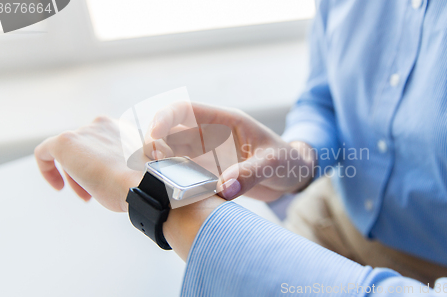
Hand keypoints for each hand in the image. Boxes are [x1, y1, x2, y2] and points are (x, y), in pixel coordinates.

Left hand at [34, 116, 141, 211]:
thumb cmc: (141, 181)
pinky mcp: (65, 141)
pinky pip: (44, 152)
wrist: (141, 182)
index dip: (100, 166)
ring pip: (69, 154)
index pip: (102, 144)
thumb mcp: (136, 168)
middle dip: (87, 172)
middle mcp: (102, 125)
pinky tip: (57, 186)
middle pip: (84, 149)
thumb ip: (124, 164)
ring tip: (86, 195)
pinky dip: (47, 169)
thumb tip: (117, 174)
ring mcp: (83, 132)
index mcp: (121, 128)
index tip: (105, 182)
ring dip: (75, 176)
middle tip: (94, 194)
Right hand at [145, 102, 315, 201]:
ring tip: (157, 182)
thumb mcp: (273, 163)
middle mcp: (209, 136)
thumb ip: (250, 174)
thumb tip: (223, 189)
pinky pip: (184, 176)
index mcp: (223, 121)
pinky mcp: (208, 174)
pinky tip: (170, 193)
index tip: (152, 137)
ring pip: (172, 156)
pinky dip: (174, 182)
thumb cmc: (288, 160)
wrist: (294, 175)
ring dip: (161, 166)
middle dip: (154, 146)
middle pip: (169, 134)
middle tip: (152, 167)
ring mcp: (206, 156)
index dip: (163, 119)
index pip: (184, 111)